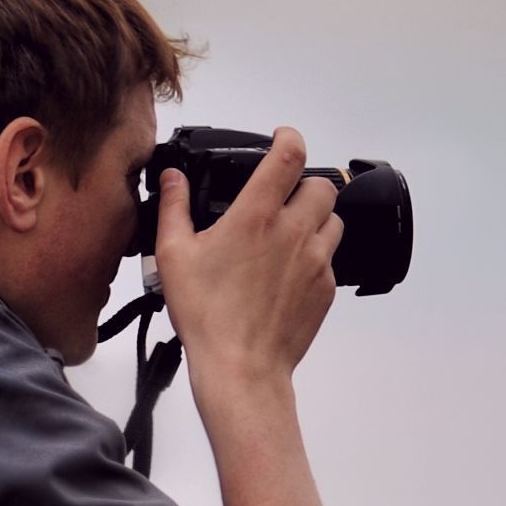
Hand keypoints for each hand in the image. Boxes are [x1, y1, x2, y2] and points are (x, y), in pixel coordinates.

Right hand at [152, 127, 340, 392]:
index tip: (282, 138)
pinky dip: (315, 255)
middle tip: (282, 197)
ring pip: (333, 220)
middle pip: (322, 185)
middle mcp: (294, 232)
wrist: (242, 368)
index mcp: (257, 216)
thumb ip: (173, 208)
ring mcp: (316, 261)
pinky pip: (331, 258)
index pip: (289, 155)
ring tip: (287, 234)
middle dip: (304, 184)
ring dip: (315, 218)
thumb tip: (172, 179)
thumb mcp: (173, 256)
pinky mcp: (327, 288)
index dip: (289, 137)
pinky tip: (288, 271)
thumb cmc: (207, 316)